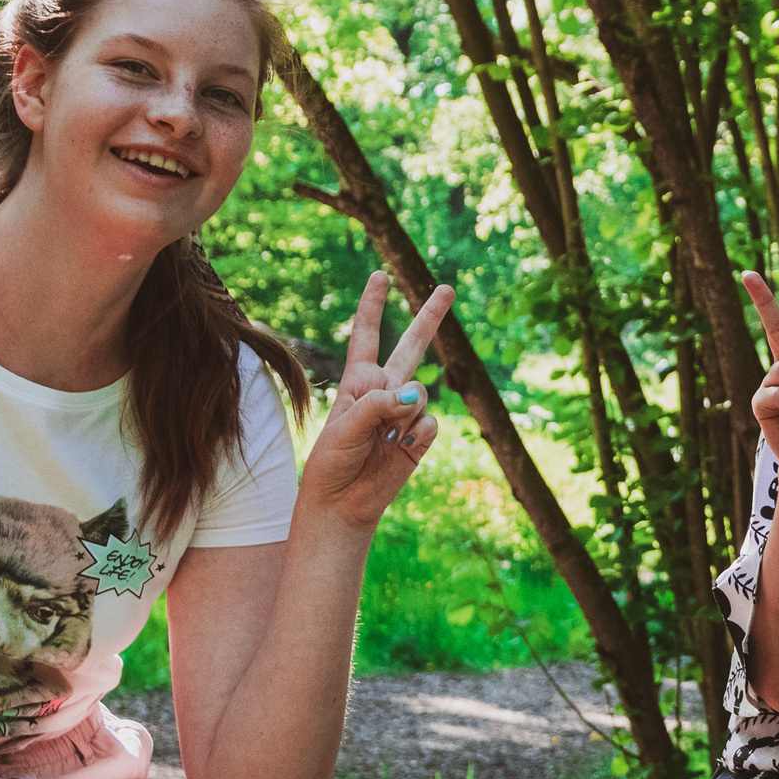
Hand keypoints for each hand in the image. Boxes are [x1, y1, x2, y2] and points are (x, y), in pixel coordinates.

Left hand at [298, 271, 452, 529]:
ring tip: (383, 440)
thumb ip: (379, 402)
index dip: (372, 305)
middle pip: (411, 346)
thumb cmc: (332, 461)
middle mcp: (384, 390)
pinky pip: (428, 422)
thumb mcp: (344, 426)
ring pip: (420, 393)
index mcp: (358, 381)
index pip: (365, 335)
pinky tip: (399, 449)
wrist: (343, 502)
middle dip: (429, 317)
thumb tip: (417, 395)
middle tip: (446, 288)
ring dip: (402, 415)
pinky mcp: (420, 436)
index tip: (379, 276)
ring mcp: (404, 413)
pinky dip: (414, 435)